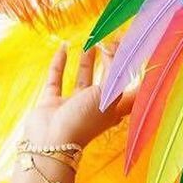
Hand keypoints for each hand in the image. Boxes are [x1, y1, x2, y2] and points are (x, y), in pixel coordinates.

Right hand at [20, 40, 140, 154]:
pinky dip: (59, 63)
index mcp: (112, 109)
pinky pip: (57, 79)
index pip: (127, 86)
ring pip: (82, 79)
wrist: (51, 142)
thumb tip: (114, 51)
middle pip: (105, 80)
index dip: (130, 69)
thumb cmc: (84, 121)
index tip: (131, 48)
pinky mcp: (52, 102)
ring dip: (86, 61)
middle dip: (109, 61)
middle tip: (110, 39)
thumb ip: (114, 71)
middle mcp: (94, 106)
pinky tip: (64, 47)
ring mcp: (72, 105)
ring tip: (91, 42)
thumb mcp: (107, 94)